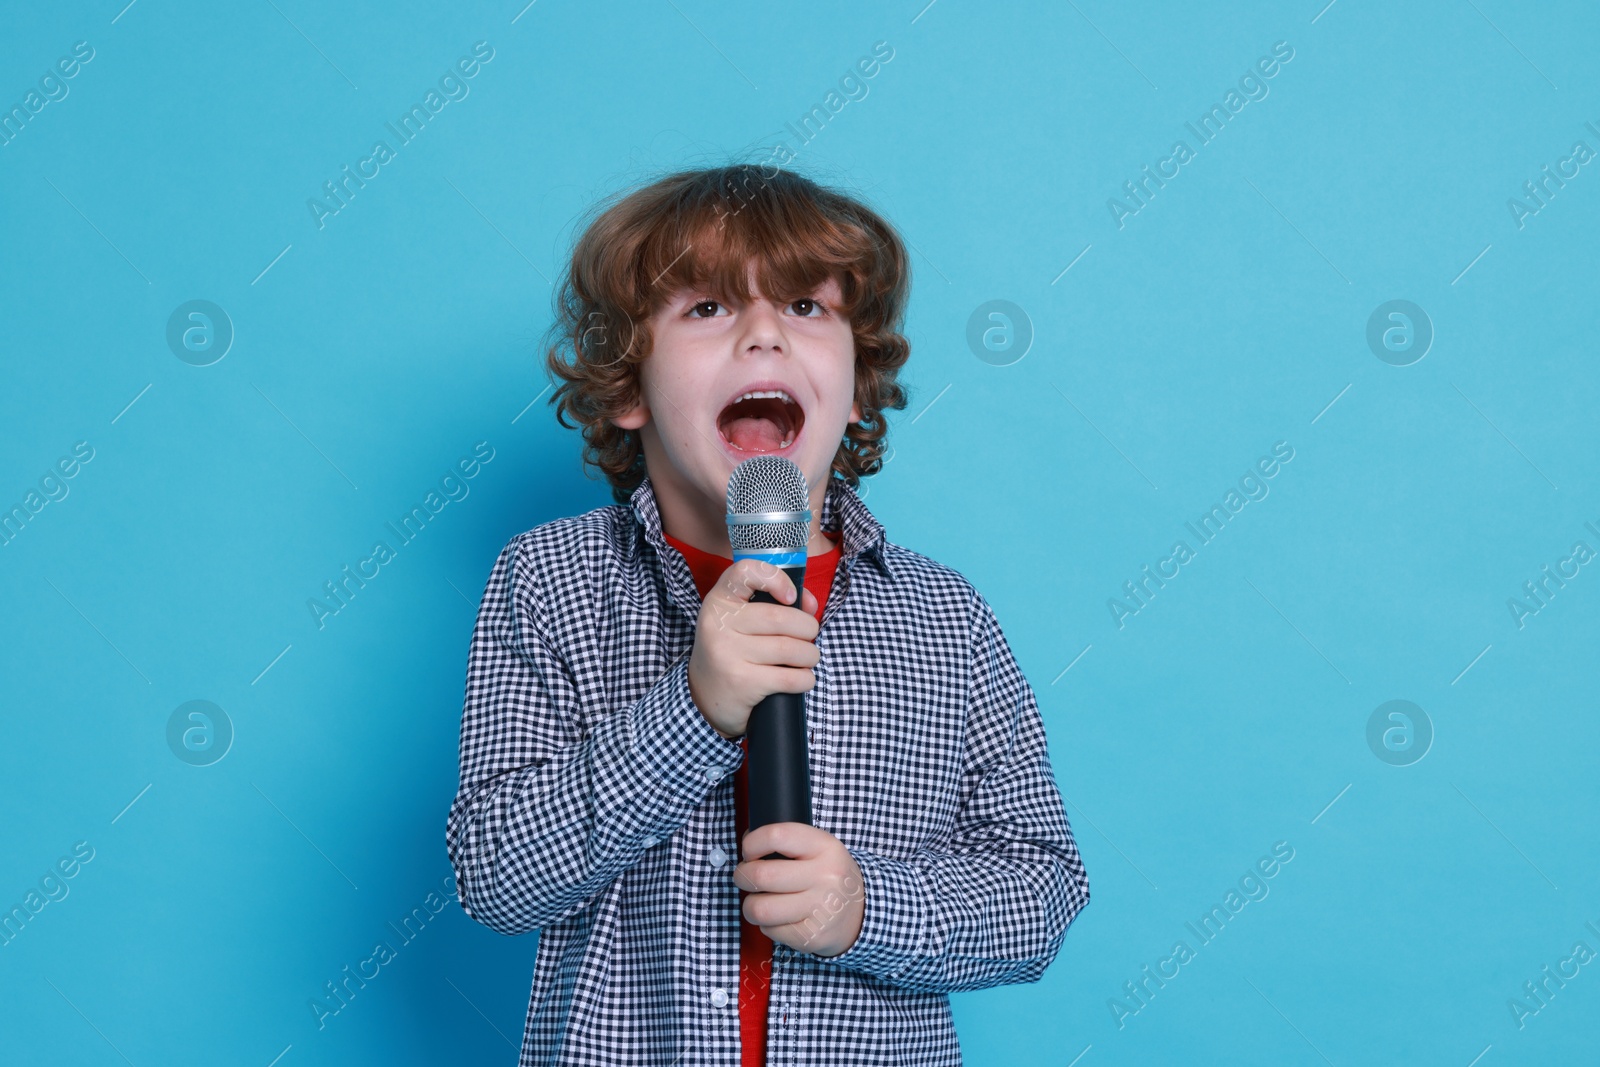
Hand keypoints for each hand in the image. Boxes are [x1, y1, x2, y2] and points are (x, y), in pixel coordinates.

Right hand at [688, 559, 819, 739]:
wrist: (704, 695)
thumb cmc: (733, 649)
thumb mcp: (743, 620)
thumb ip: (777, 603)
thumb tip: (811, 605)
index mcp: (720, 601)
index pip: (746, 572)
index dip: (776, 579)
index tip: (791, 597)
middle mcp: (719, 624)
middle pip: (781, 617)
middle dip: (808, 628)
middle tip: (809, 636)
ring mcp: (727, 654)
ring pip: (790, 649)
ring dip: (810, 655)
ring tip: (807, 658)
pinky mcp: (741, 682)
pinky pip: (789, 677)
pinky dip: (805, 679)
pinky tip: (802, 678)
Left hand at [733, 822, 864, 956]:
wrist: (862, 914)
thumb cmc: (829, 877)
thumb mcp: (820, 848)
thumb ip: (788, 842)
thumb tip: (747, 842)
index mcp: (826, 847)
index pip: (777, 836)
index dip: (752, 842)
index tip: (748, 850)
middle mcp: (826, 877)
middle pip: (762, 875)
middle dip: (742, 876)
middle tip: (744, 877)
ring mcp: (820, 909)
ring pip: (760, 909)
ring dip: (750, 906)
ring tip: (756, 901)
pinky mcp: (812, 936)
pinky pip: (770, 931)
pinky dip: (767, 925)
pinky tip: (779, 918)